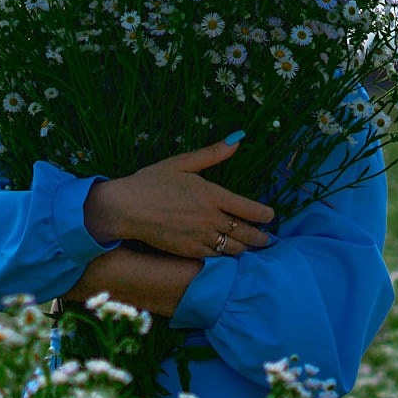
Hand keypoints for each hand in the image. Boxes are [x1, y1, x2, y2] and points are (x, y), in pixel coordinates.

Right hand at [83, 138, 276, 259]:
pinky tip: (230, 256)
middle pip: (245, 232)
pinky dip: (227, 258)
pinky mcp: (189, 252)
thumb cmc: (152, 182)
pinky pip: (216, 258)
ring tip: (252, 248)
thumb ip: (212, 154)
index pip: (249, 209)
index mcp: (211, 195)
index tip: (271, 216)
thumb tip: (238, 139)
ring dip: (246, 248)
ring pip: (233, 248)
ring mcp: (200, 237)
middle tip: (267, 239)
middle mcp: (210, 218)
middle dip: (260, 237)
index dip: (264, 214)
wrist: (126, 209)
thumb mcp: (182, 162)